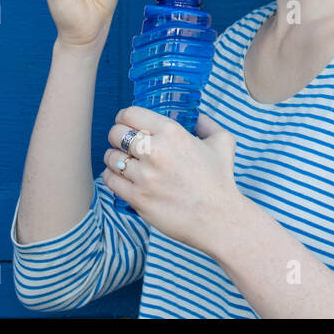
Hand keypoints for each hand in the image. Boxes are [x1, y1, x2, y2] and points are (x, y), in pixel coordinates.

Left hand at [101, 108, 244, 256]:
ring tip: (125, 163)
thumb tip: (198, 118)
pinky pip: (110, 180)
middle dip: (118, 137)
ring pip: (110, 157)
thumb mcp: (223, 142)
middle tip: (125, 145)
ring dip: (115, 159)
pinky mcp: (137, 198)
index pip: (129, 114)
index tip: (127, 124)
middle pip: (115, 133)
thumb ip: (207, 124)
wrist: (219, 219)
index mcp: (171, 132)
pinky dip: (112, 177)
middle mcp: (155, 151)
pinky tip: (123, 178)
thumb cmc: (221, 181)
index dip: (124, 118)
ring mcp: (144, 176)